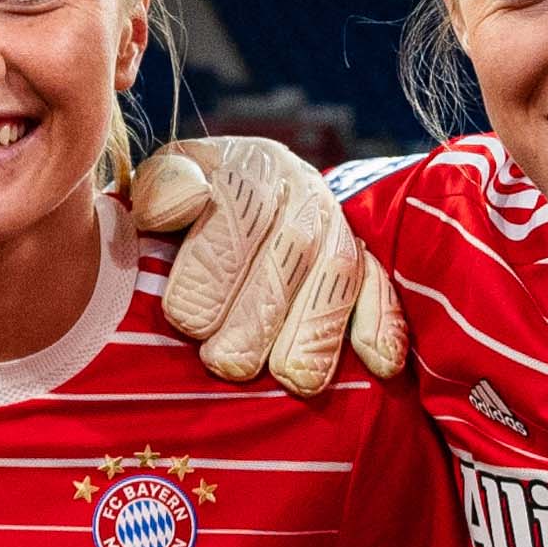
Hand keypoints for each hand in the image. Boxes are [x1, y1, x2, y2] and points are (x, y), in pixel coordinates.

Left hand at [139, 139, 398, 395]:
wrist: (244, 204)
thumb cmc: (187, 210)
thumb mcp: (165, 186)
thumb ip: (165, 190)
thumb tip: (191, 200)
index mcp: (251, 167)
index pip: (241, 209)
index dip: (215, 266)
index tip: (186, 321)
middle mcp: (303, 192)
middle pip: (292, 249)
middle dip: (259, 313)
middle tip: (227, 363)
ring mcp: (339, 226)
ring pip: (338, 273)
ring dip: (316, 330)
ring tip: (291, 379)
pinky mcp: (368, 261)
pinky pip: (382, 289)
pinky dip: (383, 325)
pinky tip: (378, 365)